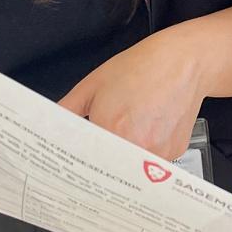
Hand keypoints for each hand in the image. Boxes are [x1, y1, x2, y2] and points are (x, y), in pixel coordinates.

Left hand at [60, 29, 205, 160]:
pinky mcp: (174, 152)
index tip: (76, 161)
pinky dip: (146, 152)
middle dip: (102, 162)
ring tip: (130, 131)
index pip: (87, 161)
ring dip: (124, 160)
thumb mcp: (93, 84)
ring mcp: (158, 153)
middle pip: (110, 170)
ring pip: (132, 170)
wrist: (183, 61)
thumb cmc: (139, 68)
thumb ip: (66, 110)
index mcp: (111, 129)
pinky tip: (149, 129)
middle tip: (101, 148)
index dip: (80, 161)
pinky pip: (153, 164)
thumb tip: (47, 130)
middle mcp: (137, 146)